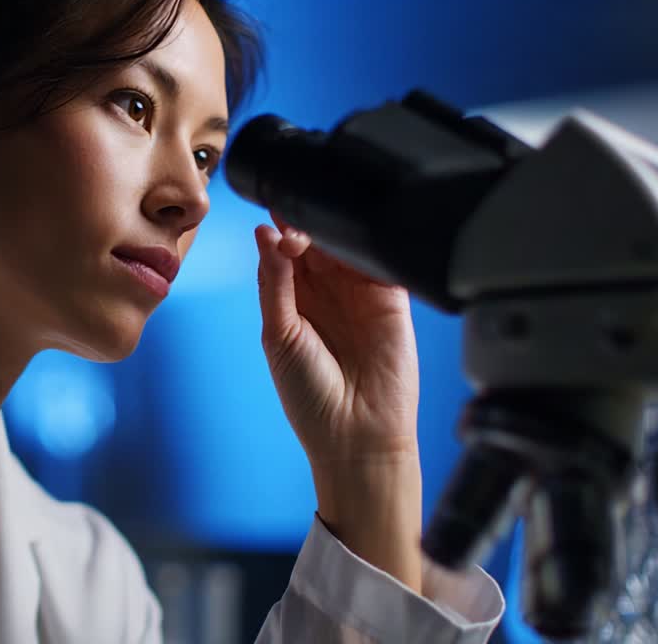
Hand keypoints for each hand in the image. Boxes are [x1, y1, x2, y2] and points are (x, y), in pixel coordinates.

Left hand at [254, 216, 419, 462]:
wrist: (357, 435)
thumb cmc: (309, 395)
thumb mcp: (279, 335)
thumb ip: (274, 283)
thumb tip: (264, 233)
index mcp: (293, 300)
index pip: (284, 252)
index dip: (278, 232)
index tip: (271, 222)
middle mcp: (327, 292)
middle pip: (315, 241)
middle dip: (302, 228)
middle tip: (294, 235)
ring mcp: (360, 293)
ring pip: (346, 245)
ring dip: (331, 234)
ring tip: (315, 241)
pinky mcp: (392, 298)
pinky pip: (382, 261)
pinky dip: (369, 245)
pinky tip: (352, 243)